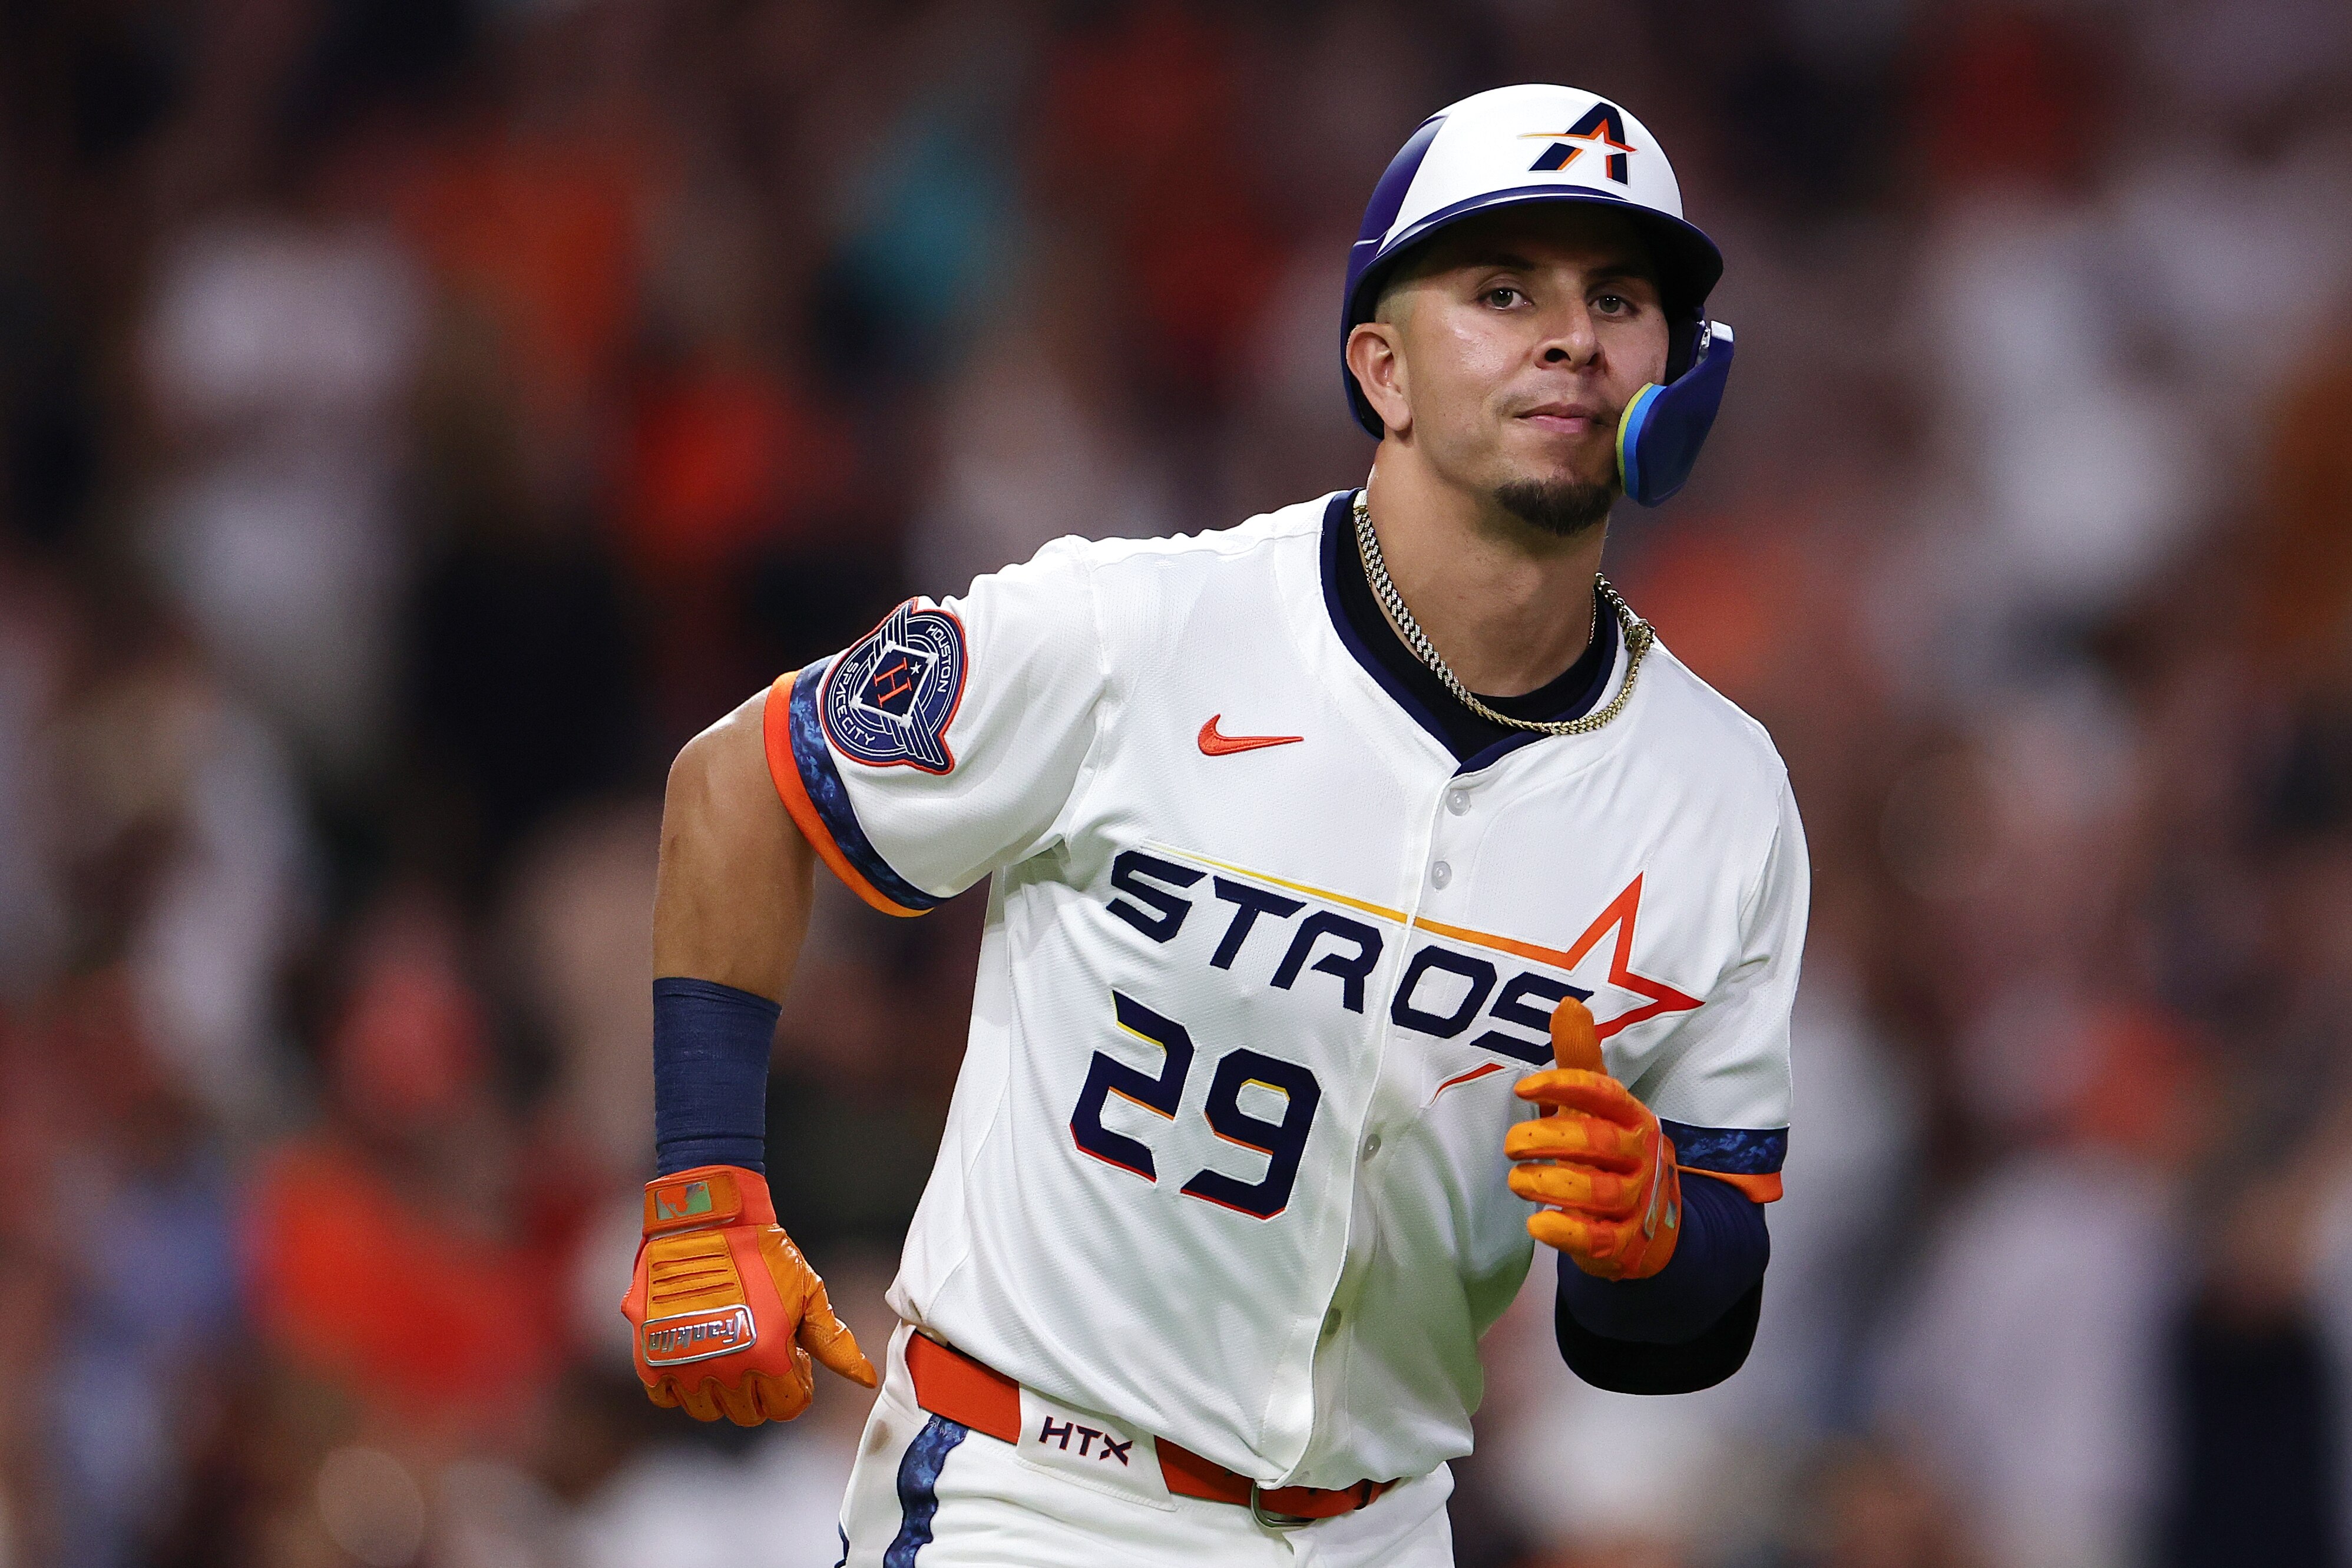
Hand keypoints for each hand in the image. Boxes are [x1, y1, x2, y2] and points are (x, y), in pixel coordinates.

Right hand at [620, 1164, 877, 1424]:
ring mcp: (685, 1365)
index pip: (788, 1407)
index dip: (796, 1385)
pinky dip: (681, 1386)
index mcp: (768, 1356)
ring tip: (729, 1354)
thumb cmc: (761, 1250)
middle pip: (748, 1414)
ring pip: (708, 1410)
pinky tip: (696, 1357)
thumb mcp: (807, 1292)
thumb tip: (864, 1379)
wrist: (706, 1218)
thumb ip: (833, 1341)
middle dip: (762, 1391)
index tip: (792, 1361)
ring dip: (722, 1391)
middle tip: (762, 1355)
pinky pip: (666, 1397)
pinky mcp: (650, 1355)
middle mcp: (726, 1368)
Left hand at [1504, 998, 1681, 1280]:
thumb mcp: (1597, 1107)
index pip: (1603, 1093)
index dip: (1564, 1087)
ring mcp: (1635, 1201)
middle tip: (1510, 1145)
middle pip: (1596, 1141)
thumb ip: (1579, 1059)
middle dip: (1547, 1140)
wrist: (1649, 1226)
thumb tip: (1567, 1003)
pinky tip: (1537, 1223)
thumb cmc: (1609, 1153)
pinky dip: (1566, 1230)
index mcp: (1632, 1116)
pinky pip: (1596, 1237)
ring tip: (1517, 1180)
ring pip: (1596, 1190)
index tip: (1522, 1087)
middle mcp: (1639, 1156)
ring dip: (1549, 1183)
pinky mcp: (1622, 1243)